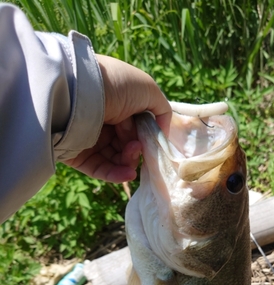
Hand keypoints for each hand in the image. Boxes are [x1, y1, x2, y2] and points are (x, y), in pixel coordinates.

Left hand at [66, 55, 171, 182]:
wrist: (79, 90)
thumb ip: (162, 110)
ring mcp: (90, 140)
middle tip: (137, 145)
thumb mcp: (147, 89)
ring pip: (116, 160)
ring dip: (129, 161)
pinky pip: (100, 170)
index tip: (151, 138)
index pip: (135, 128)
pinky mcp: (78, 155)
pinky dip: (116, 175)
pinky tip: (128, 174)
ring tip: (132, 153)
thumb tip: (162, 132)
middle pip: (126, 145)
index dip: (145, 135)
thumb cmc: (116, 86)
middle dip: (136, 148)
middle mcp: (102, 122)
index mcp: (116, 106)